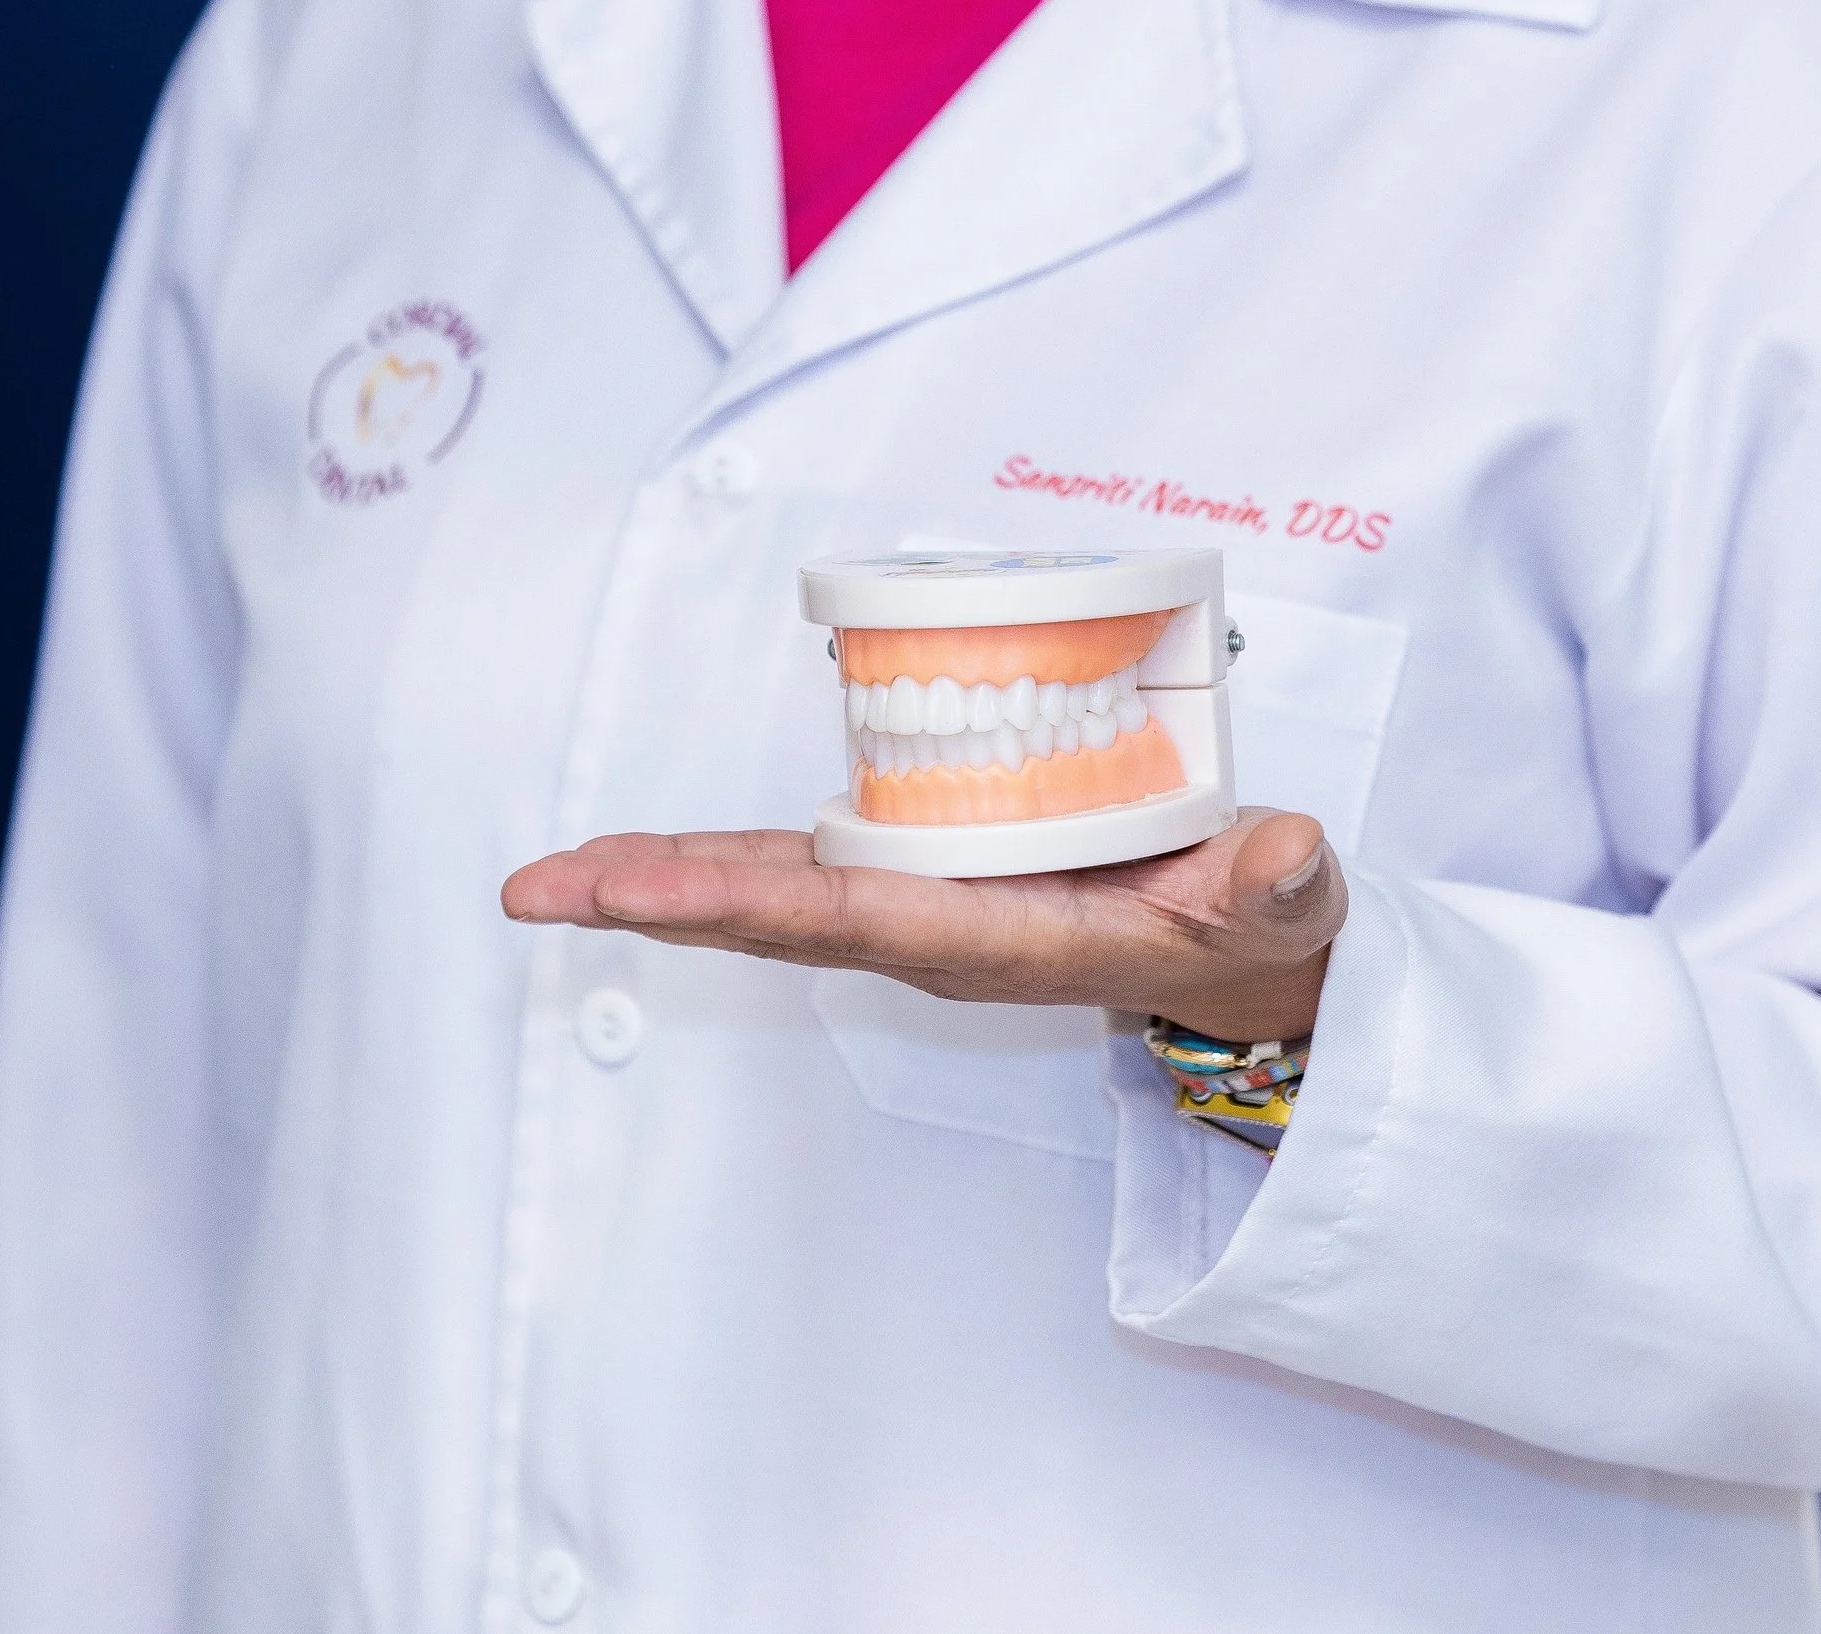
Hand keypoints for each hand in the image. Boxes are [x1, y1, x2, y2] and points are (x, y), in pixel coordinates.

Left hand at [501, 810, 1343, 1042]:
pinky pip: (800, 876)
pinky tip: (653, 857)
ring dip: (663, 885)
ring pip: (769, 900)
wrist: (1239, 967)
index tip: (640, 889)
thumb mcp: (1277, 905)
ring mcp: (920, 912)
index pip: (852, 918)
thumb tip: (1285, 853)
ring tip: (558, 874)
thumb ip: (1276, 882)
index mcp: (1001, 938)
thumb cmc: (1247, 928)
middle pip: (773, 918)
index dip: (740, 900)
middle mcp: (937, 934)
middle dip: (655, 902)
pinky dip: (718, 864)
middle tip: (535, 890)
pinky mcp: (923, 886)